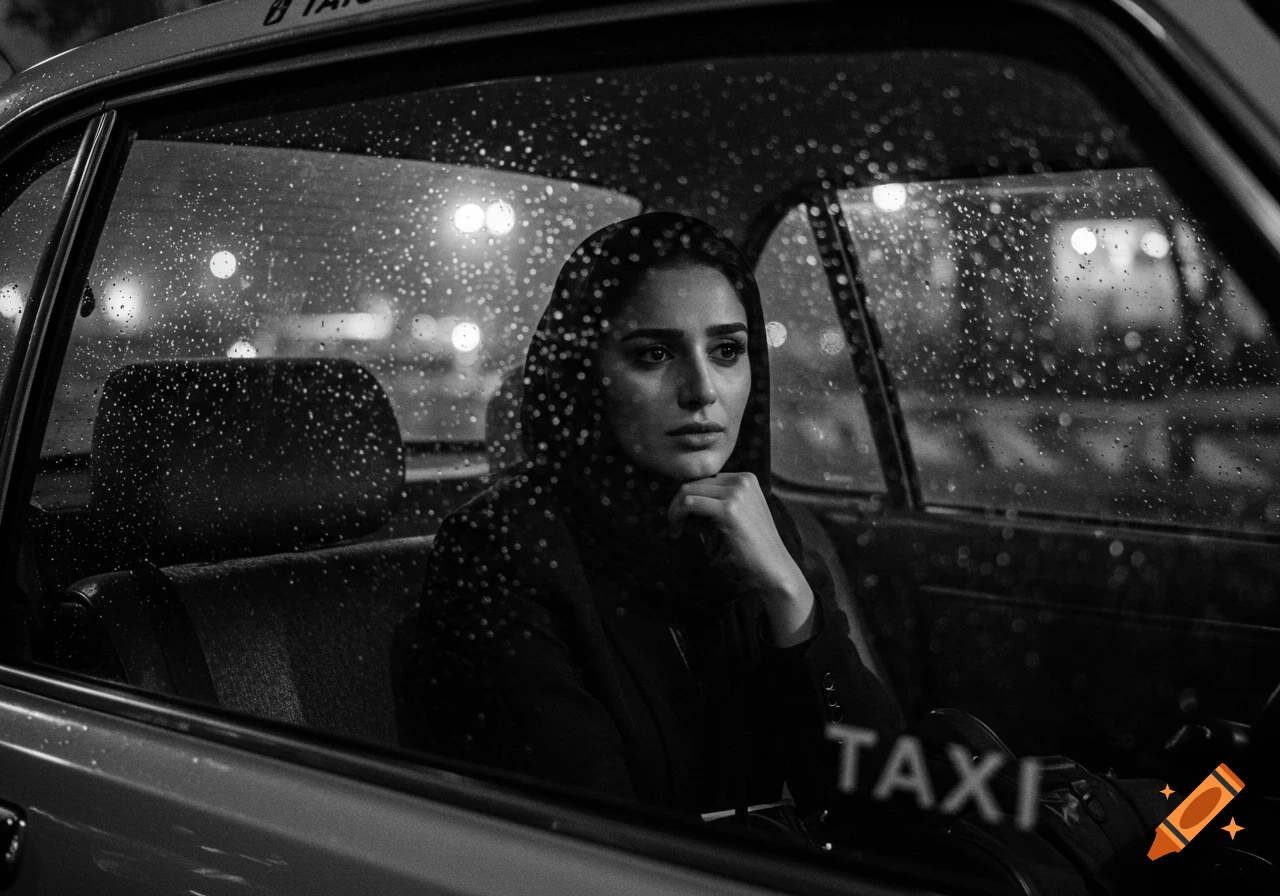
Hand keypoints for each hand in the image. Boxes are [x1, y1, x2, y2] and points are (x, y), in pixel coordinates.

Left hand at [669, 472, 815, 645]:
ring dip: (674, 511)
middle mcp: (742, 480)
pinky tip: (677, 533)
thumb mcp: (736, 515)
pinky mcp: (728, 509)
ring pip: (687, 491)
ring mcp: (737, 493)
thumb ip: (715, 501)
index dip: (689, 498)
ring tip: (676, 530)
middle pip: (693, 482)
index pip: (704, 479)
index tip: (684, 519)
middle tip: (675, 526)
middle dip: (678, 504)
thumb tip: (679, 496)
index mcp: (746, 478)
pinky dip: (676, 517)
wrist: (773, 568)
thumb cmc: (752, 547)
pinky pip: (688, 503)